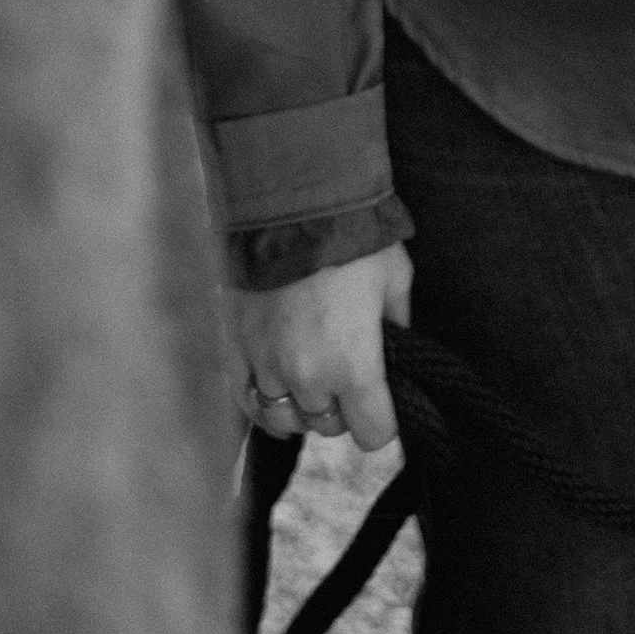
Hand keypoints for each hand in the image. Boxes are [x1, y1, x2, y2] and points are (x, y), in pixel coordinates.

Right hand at [233, 242, 412, 455]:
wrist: (294, 201)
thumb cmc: (355, 238)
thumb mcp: (396, 278)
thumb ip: (397, 323)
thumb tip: (396, 347)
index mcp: (354, 367)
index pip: (373, 433)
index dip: (383, 420)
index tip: (383, 402)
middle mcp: (308, 377)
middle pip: (328, 424)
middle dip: (342, 405)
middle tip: (346, 372)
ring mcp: (267, 365)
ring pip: (285, 418)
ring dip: (301, 403)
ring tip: (309, 377)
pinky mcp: (237, 347)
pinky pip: (245, 399)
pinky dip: (261, 400)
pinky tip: (274, 388)